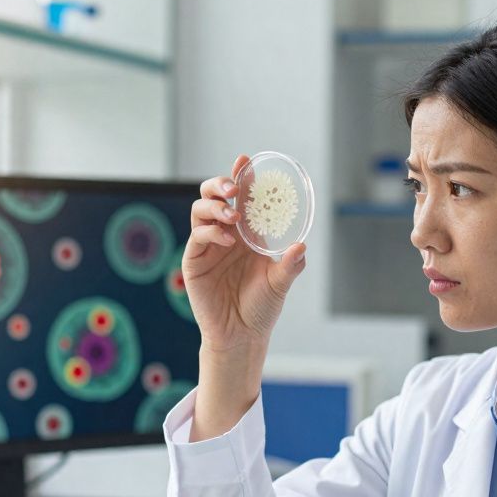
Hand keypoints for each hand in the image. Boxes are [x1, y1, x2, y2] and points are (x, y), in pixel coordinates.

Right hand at [184, 154, 306, 352]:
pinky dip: (212, 232)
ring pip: (201, 210)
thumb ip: (290, 265)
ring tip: (232, 216)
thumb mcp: (280, 283)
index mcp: (246, 233)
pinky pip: (198, 236)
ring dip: (215, 206)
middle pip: (213, 196)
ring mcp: (207, 246)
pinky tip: (228, 239)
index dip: (241, 177)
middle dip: (220, 184)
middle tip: (234, 188)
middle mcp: (225, 235)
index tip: (245, 161)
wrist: (241, 335)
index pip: (241, 198)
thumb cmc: (261, 308)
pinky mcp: (194, 261)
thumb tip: (301, 247)